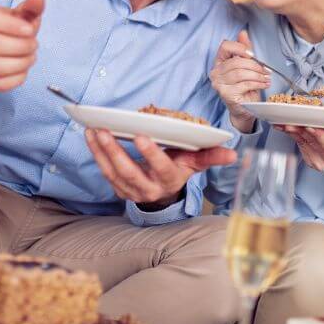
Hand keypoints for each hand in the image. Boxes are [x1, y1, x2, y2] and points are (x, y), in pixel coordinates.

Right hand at [0, 0, 44, 90]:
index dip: (11, 25)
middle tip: (34, 44)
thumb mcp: (24, 14)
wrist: (6, 41)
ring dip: (20, 63)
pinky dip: (16, 78)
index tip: (29, 29)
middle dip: (20, 46)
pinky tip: (23, 69)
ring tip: (30, 56)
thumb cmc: (14, 27)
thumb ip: (32, 6)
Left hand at [85, 129, 236, 208]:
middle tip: (105, 131)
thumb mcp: (194, 163)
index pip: (160, 168)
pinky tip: (90, 136)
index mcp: (169, 180)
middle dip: (115, 152)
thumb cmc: (178, 170)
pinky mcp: (118, 189)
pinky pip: (104, 172)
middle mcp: (149, 189)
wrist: (163, 194)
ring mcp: (131, 191)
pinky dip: (96, 154)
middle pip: (129, 173)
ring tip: (93, 130)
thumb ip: (210, 157)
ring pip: (113, 173)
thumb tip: (233, 153)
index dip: (151, 154)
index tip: (141, 136)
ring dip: (100, 152)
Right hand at [209, 30, 270, 132]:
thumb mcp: (247, 66)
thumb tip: (243, 32)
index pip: (225, 46)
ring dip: (257, 75)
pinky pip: (244, 84)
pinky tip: (264, 84)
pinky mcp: (226, 94)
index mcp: (219, 62)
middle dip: (254, 65)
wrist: (246, 109)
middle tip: (265, 70)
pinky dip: (257, 83)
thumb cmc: (246, 87)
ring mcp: (219, 84)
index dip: (240, 48)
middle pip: (236, 61)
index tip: (252, 55)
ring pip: (240, 73)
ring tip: (266, 78)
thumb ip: (244, 50)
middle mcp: (215, 72)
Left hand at [278, 125, 323, 170]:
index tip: (310, 126)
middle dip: (301, 129)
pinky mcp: (307, 158)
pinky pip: (297, 144)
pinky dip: (290, 134)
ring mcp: (315, 160)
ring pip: (302, 142)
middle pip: (311, 141)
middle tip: (291, 118)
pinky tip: (282, 125)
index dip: (318, 136)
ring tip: (283, 121)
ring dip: (292, 131)